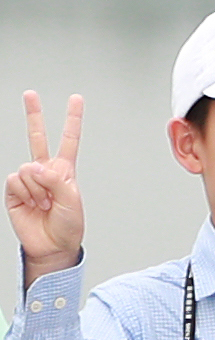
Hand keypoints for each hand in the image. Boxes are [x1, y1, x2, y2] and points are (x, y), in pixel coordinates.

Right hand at [10, 90, 83, 281]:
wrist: (52, 245)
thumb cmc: (68, 225)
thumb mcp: (72, 201)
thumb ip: (57, 180)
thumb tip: (35, 167)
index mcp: (64, 171)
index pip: (69, 140)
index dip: (72, 120)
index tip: (76, 99)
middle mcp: (45, 171)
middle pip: (37, 137)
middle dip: (34, 115)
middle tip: (30, 94)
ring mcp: (28, 179)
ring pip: (28, 169)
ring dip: (38, 189)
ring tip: (45, 204)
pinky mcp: (13, 189)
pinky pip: (16, 180)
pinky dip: (26, 193)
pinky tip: (32, 204)